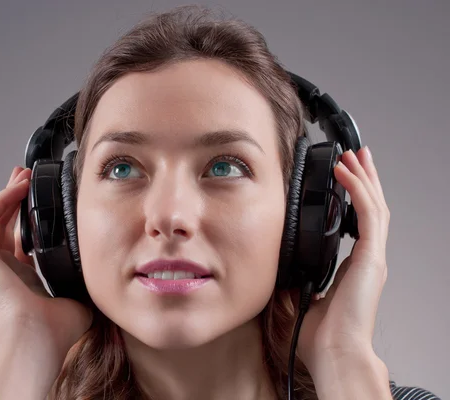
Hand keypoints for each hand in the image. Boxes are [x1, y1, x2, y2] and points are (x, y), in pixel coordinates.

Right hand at [0, 166, 91, 348]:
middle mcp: (4, 268)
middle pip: (7, 223)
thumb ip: (85, 279)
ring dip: (8, 193)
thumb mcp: (79, 295)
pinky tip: (18, 187)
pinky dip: (0, 200)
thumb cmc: (57, 326)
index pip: (25, 239)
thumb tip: (105, 268)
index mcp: (26, 278)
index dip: (33, 215)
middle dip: (17, 197)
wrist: (38, 334)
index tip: (45, 196)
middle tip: (28, 176)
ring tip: (23, 174)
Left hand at [296, 147, 389, 370]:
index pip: (360, 222)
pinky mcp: (372, 257)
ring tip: (356, 155)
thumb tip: (279, 265)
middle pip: (372, 207)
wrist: (335, 352)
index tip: (347, 177)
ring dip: (364, 177)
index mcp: (355, 266)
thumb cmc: (323, 335)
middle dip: (365, 179)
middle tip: (358, 156)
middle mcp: (368, 258)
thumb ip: (298, 277)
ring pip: (375, 205)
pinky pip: (368, 213)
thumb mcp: (303, 295)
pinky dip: (358, 189)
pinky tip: (347, 171)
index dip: (357, 197)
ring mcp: (373, 256)